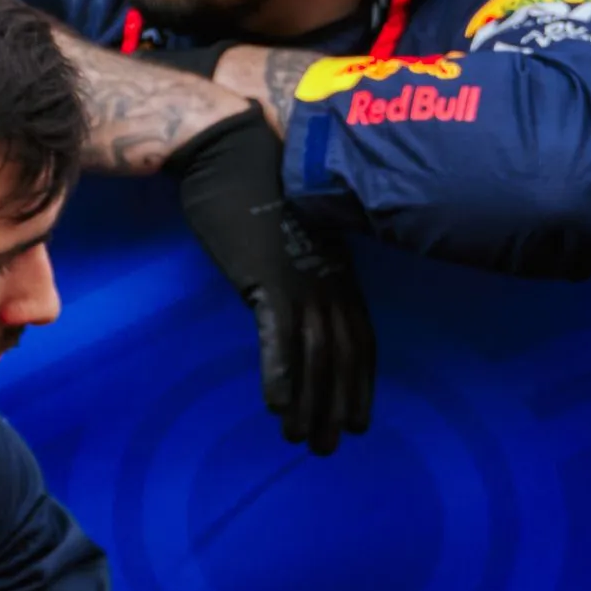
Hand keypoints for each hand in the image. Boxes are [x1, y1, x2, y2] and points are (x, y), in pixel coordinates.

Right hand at [164, 107, 373, 454]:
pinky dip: (280, 373)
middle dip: (341, 404)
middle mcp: (327, 278)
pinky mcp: (266, 278)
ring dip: (311, 404)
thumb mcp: (288, 229)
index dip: (361, 382)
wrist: (230, 144)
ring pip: (315, 355)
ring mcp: (300, 278)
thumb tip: (286, 296)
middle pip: (342, 354)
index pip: (359, 336)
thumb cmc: (254, 179)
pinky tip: (276, 407)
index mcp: (336, 267)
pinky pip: (277, 336)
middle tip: (334, 447)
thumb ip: (295, 264)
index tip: (361, 418)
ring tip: (304, 441)